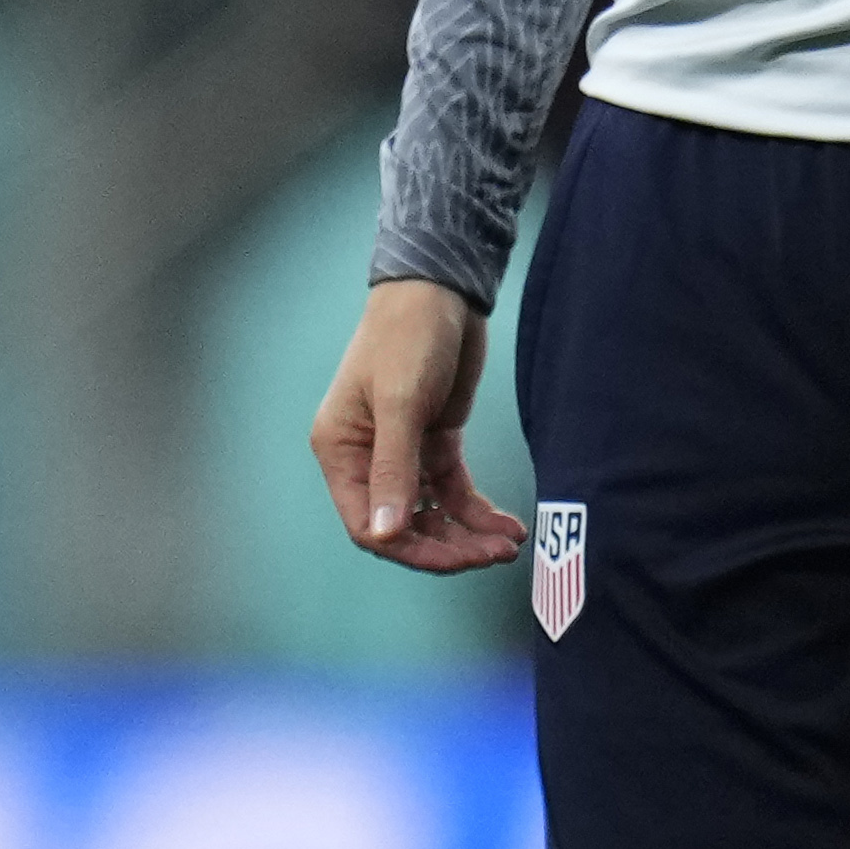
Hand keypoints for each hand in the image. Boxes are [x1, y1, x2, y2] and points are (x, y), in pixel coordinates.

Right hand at [311, 278, 528, 573]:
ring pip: (433, 512)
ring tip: (508, 546)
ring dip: (467, 533)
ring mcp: (403, 453)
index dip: (409, 547)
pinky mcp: (436, 441)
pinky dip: (477, 510)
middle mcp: (367, 460)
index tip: (456, 557)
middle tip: (494, 556)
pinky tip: (505, 525)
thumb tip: (385, 534)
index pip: (367, 524)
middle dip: (447, 545)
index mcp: (341, 453)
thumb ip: (394, 468)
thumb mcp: (400, 401)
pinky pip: (454, 489)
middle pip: (403, 525)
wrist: (441, 291)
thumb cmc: (408, 337)